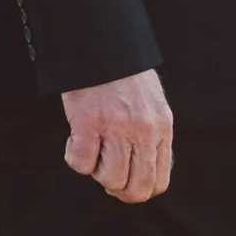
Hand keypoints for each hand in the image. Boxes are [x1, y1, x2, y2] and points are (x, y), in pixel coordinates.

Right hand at [62, 67, 172, 204]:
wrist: (102, 45)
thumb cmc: (125, 75)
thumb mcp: (152, 105)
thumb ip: (153, 137)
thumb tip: (148, 172)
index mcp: (162, 129)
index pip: (159, 182)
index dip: (140, 190)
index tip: (126, 183)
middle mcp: (143, 132)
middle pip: (136, 189)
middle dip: (118, 190)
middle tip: (105, 174)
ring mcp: (116, 129)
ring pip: (109, 179)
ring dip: (95, 170)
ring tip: (92, 146)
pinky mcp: (88, 123)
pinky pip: (80, 164)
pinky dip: (74, 157)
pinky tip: (75, 138)